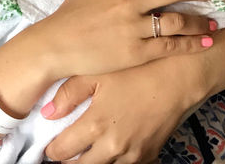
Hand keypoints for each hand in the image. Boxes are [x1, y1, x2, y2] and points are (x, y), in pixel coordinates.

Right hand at [33, 0, 214, 79]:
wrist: (55, 45)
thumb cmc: (69, 17)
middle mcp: (130, 1)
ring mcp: (134, 27)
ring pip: (177, 19)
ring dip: (200, 20)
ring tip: (213, 22)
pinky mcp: (136, 52)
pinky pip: (170, 46)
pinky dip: (191, 43)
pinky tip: (205, 42)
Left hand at [42, 56, 209, 163]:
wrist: (178, 77)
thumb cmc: (136, 70)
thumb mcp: (98, 73)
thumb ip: (69, 93)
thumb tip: (47, 113)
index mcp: (96, 126)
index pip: (62, 151)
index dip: (51, 149)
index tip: (49, 144)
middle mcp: (112, 146)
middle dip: (69, 161)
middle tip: (64, 151)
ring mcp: (132, 154)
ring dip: (92, 162)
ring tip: (85, 150)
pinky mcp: (148, 154)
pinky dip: (114, 161)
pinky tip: (110, 148)